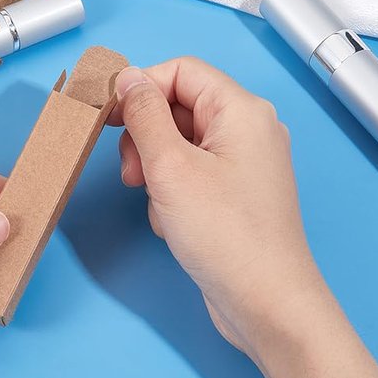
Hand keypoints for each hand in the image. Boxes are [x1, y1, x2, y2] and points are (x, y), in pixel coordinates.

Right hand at [108, 57, 377, 377]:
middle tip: (131, 171)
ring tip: (155, 202)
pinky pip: (191, 172)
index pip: (180, 71)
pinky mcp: (236, 193)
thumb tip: (128, 76)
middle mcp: (248, 129)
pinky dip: (173, 191)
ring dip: (156, 168)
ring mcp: (244, 163)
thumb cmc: (223, 233)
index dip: (140, 88)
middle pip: (179, 105)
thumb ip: (144, 114)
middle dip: (146, 136)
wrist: (267, 306)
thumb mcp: (170, 166)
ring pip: (180, 142)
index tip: (110, 119)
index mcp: (241, 110)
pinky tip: (175, 222)